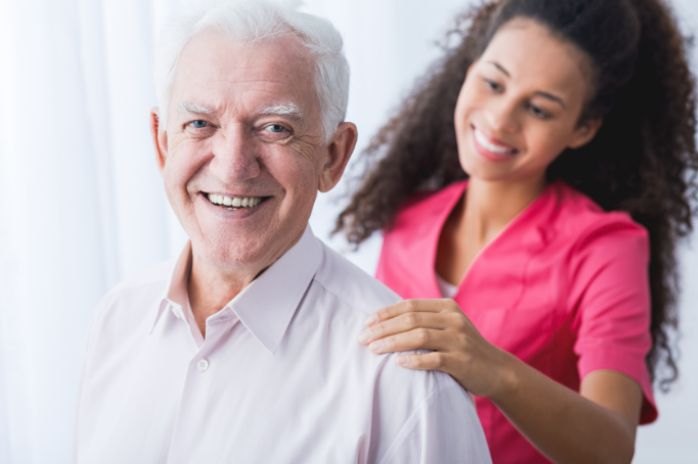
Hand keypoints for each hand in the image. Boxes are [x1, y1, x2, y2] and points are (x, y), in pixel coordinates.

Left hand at [359, 298, 515, 398]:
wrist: (497, 370)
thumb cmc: (463, 348)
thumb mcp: (448, 326)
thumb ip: (425, 319)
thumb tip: (385, 319)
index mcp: (447, 307)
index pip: (409, 305)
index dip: (385, 313)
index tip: (366, 323)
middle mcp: (453, 320)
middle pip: (410, 319)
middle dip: (383, 328)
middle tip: (363, 338)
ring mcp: (459, 340)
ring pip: (419, 336)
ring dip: (392, 343)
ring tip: (374, 349)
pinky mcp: (462, 361)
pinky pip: (434, 359)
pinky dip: (414, 360)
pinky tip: (398, 363)